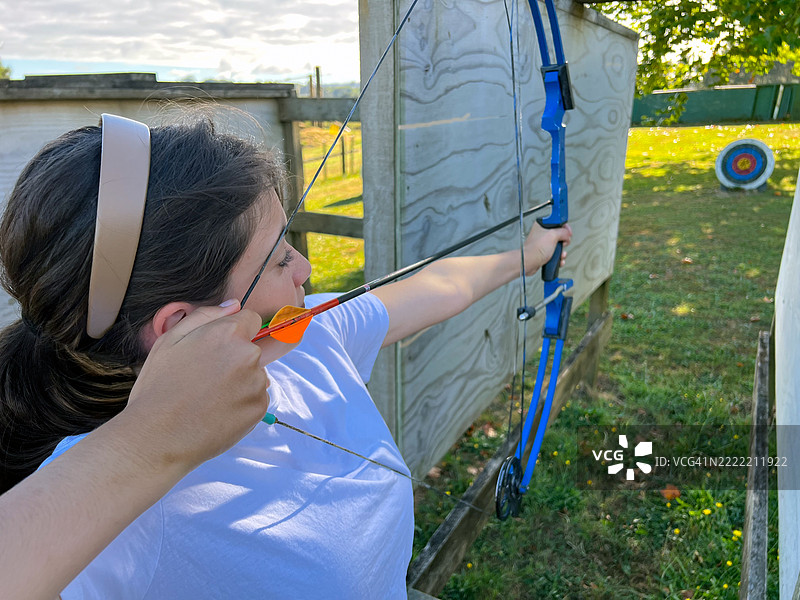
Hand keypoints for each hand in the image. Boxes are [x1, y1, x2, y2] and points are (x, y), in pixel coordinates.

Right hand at [120, 300, 284, 470]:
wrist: (157, 437)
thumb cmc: (158, 388)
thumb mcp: (169, 341)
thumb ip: (205, 316)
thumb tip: (234, 305)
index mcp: (228, 333)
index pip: (250, 319)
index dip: (233, 332)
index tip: (217, 348)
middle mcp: (249, 355)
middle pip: (252, 350)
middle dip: (234, 359)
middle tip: (204, 379)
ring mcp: (256, 383)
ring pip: (254, 375)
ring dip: (239, 382)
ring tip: (208, 399)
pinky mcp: (259, 408)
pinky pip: (255, 398)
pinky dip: (241, 403)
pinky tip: (217, 412)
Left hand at [522, 222, 572, 275]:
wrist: (529, 263)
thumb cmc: (535, 249)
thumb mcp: (553, 235)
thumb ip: (563, 232)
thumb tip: (567, 234)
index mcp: (542, 225)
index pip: (557, 222)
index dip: (564, 227)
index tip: (568, 232)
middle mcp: (542, 234)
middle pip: (560, 235)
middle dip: (564, 241)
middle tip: (562, 243)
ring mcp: (543, 244)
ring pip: (558, 246)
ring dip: (562, 251)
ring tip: (560, 254)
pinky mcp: (544, 253)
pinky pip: (555, 254)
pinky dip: (558, 258)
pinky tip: (558, 260)